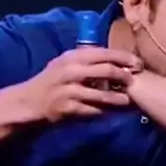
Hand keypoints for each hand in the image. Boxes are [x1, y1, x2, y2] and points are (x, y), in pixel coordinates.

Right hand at [26, 46, 142, 122]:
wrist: (28, 103)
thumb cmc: (49, 83)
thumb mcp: (64, 65)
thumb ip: (85, 61)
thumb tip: (114, 60)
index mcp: (72, 57)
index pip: (104, 53)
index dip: (124, 58)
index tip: (138, 63)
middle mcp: (71, 71)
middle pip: (107, 70)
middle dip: (125, 76)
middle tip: (135, 81)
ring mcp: (70, 90)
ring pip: (103, 94)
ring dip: (119, 98)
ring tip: (128, 101)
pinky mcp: (69, 109)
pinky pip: (93, 111)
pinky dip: (105, 112)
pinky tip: (113, 113)